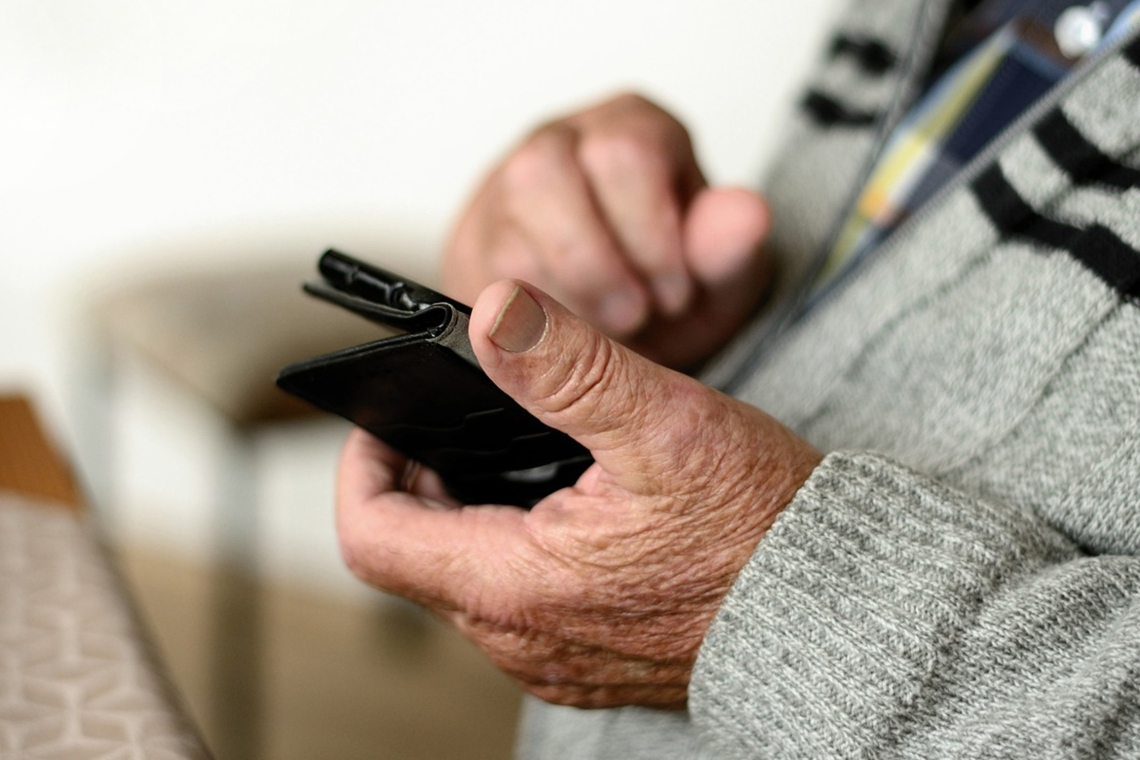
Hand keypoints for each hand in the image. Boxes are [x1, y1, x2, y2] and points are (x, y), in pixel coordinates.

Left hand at [336, 281, 819, 707]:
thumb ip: (568, 366)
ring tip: (515, 445)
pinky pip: (518, 598)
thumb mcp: (665, 426)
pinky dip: (515, 541)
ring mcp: (553, 656)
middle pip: (416, 552)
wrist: (840, 614)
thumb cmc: (764, 529)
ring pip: (465, 576)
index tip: (393, 414)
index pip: (372, 535)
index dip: (364, 464)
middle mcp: (521, 639)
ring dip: (470, 507)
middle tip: (463, 416)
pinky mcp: (588, 656)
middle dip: (423, 476)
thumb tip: (489, 311)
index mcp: (515, 587)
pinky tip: (564, 498)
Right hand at [442, 93, 772, 370]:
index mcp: (631, 127)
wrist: (619, 342)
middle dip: (595, 263)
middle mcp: (560, 143)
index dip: (651, 235)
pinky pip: (477, 279)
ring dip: (556, 293)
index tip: (674, 294)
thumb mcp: (715, 283)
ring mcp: (504, 192)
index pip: (626, 150)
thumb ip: (728, 252)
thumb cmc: (669, 294)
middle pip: (545, 171)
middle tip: (635, 317)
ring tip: (601, 330)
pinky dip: (526, 322)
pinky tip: (565, 337)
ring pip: (499, 225)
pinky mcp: (472, 248)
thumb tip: (747, 213)